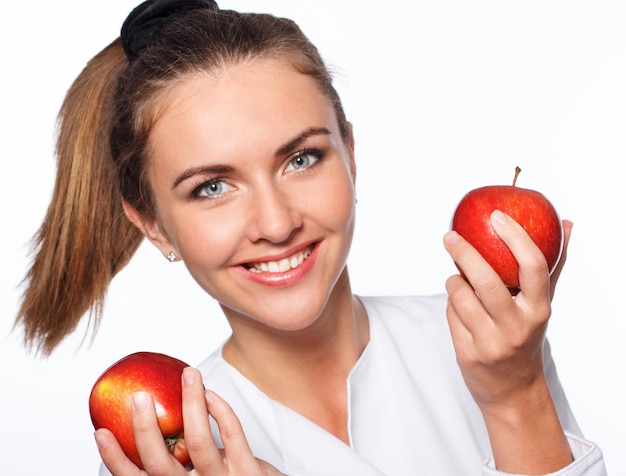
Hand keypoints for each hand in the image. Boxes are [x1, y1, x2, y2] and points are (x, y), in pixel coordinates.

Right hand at [95, 367, 284, 475]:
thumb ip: (178, 460)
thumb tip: (149, 422)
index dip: (115, 459)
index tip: (99, 431)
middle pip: (161, 465)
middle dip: (145, 429)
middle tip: (140, 396)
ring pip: (198, 443)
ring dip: (191, 403)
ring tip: (188, 374)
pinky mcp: (250, 473)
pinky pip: (233, 436)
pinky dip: (220, 411)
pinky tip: (211, 394)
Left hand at [443, 211, 572, 472]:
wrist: (513, 390)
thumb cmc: (525, 336)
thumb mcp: (540, 304)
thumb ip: (550, 266)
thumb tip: (564, 225)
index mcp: (538, 309)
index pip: (532, 267)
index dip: (515, 237)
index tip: (497, 217)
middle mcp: (517, 326)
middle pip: (486, 281)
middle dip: (464, 253)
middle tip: (450, 236)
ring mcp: (492, 343)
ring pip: (461, 297)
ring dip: (453, 281)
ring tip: (457, 278)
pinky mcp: (468, 354)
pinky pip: (451, 316)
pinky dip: (450, 304)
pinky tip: (458, 304)